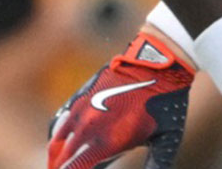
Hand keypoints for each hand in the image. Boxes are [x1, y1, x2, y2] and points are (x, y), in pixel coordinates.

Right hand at [47, 32, 194, 168]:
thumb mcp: (167, 140)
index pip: (77, 166)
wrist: (157, 64)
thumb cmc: (165, 104)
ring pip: (57, 139)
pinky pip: (60, 120)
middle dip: (59, 167)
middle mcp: (90, 125)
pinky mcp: (81, 96)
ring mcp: (82, 109)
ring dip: (54, 155)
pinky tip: (58, 143)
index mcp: (109, 140)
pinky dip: (56, 136)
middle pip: (63, 156)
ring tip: (56, 166)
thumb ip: (156, 165)